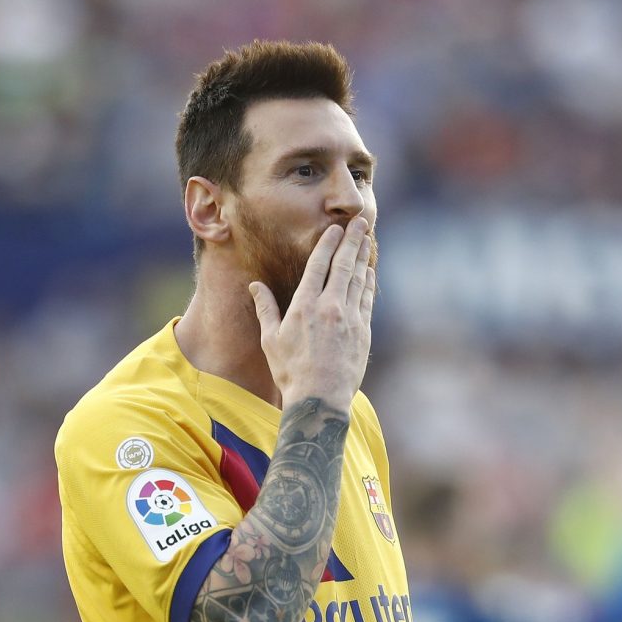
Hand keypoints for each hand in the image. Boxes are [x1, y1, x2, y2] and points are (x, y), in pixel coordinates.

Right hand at [249, 216, 375, 415]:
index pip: (318, 265)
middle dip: (351, 241)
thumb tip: (254, 286)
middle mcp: (329, 307)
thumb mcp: (271, 340)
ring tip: (365, 240)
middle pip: (343, 265)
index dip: (328, 244)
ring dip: (362, 258)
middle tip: (359, 222)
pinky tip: (367, 273)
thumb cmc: (291, 371)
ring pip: (358, 280)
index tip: (335, 229)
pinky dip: (367, 283)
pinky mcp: (363, 332)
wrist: (320, 399)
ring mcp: (350, 319)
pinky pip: (366, 300)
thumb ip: (265, 309)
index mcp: (304, 306)